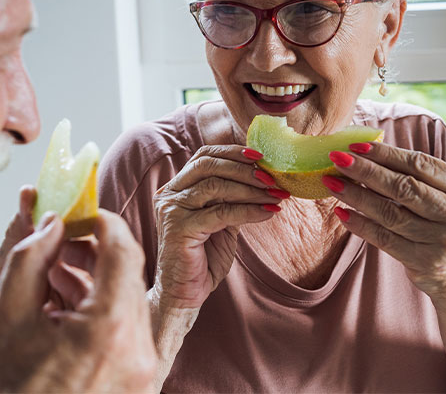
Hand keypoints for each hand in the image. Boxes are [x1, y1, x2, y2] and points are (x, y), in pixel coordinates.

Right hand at [0, 189, 155, 393]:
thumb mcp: (1, 316)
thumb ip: (28, 254)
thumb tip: (47, 216)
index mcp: (110, 333)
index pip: (122, 250)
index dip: (100, 221)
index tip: (78, 212)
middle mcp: (138, 357)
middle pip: (126, 278)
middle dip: (92, 252)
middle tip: (57, 241)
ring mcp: (140, 379)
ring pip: (124, 307)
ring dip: (91, 284)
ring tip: (49, 277)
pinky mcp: (132, 392)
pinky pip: (122, 337)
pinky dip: (96, 316)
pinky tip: (59, 311)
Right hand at [151, 145, 282, 310]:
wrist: (184, 294)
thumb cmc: (203, 258)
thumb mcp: (221, 221)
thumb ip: (232, 198)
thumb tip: (263, 178)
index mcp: (177, 188)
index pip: (204, 156)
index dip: (232, 152)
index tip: (261, 156)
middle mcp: (170, 194)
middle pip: (208, 165)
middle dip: (244, 168)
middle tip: (272, 177)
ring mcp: (172, 210)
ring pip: (215, 186)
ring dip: (250, 189)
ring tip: (275, 194)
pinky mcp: (179, 229)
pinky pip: (221, 212)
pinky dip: (249, 211)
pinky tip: (268, 213)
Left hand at [323, 142, 445, 310]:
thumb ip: (425, 180)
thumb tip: (372, 155)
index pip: (421, 165)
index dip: (386, 154)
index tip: (357, 145)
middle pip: (403, 187)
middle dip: (365, 170)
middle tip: (337, 157)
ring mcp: (443, 242)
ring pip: (389, 213)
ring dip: (355, 195)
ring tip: (331, 182)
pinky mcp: (425, 263)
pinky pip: (384, 239)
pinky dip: (360, 225)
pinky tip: (342, 212)